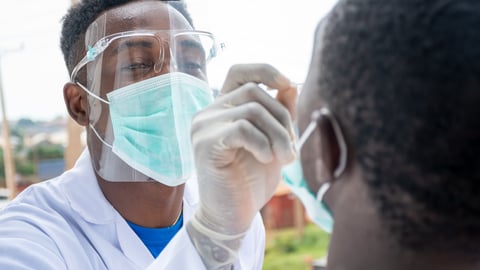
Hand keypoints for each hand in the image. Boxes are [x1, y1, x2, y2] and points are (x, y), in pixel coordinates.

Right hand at [191, 63, 296, 234]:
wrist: (232, 215)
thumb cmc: (251, 179)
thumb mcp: (273, 142)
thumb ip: (279, 114)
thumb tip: (290, 84)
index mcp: (223, 109)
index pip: (239, 72)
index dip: (265, 70)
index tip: (287, 84)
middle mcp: (208, 112)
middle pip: (254, 92)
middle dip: (282, 118)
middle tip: (291, 148)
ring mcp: (203, 126)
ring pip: (252, 110)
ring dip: (279, 135)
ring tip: (285, 158)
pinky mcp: (205, 144)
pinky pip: (242, 128)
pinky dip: (263, 143)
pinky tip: (267, 160)